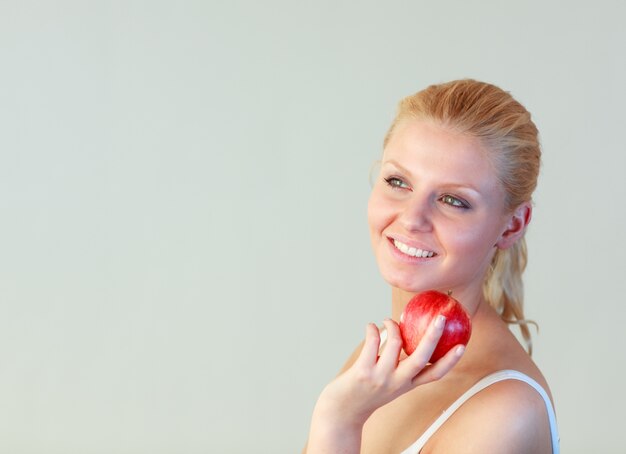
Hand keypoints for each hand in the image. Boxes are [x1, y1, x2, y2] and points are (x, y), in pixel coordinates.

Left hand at [306, 316, 464, 452]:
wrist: (341, 412)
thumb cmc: (365, 392)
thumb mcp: (389, 384)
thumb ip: (400, 366)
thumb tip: (406, 335)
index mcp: (407, 385)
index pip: (435, 374)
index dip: (450, 361)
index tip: (462, 345)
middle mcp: (397, 382)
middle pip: (422, 357)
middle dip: (433, 336)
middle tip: (440, 318)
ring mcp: (381, 377)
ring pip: (395, 343)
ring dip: (392, 325)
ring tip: (388, 321)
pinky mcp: (363, 371)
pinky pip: (373, 341)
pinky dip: (373, 329)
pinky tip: (371, 327)